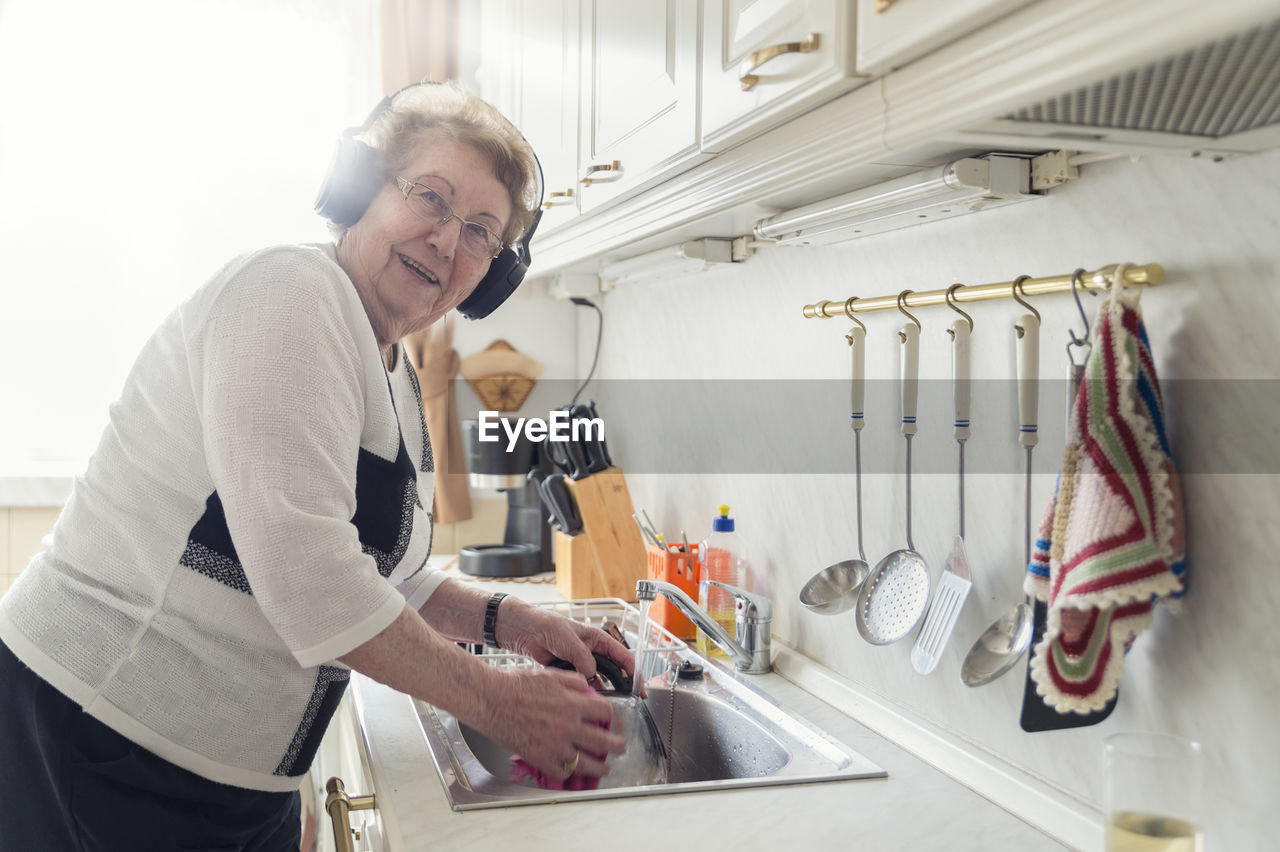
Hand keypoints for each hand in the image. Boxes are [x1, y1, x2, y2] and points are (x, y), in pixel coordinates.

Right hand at [476, 665, 626, 780]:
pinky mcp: (540, 758)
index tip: (612, 719)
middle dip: (616, 746)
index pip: (605, 711)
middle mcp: (567, 726)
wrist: (491, 700)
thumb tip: (587, 686)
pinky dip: (568, 771)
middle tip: (621, 748)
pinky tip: (571, 769)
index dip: (611, 715)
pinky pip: (561, 771)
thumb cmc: (515, 684)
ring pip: (586, 762)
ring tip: (605, 768)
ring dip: (600, 767)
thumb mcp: (550, 674)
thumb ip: (572, 681)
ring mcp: (554, 745)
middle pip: (603, 741)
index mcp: (572, 703)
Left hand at [495, 600, 639, 692]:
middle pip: (615, 671)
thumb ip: (582, 657)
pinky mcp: (569, 672)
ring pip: (599, 680)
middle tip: (632, 701)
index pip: (623, 656)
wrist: (525, 631)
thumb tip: (591, 675)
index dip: (634, 672)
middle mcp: (593, 652)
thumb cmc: (547, 625)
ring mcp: (581, 663)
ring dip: (604, 692)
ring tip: (610, 706)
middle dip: (624, 685)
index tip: (640, 688)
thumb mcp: (568, 639)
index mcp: (598, 639)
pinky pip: (583, 685)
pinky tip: (590, 702)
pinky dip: (587, 693)